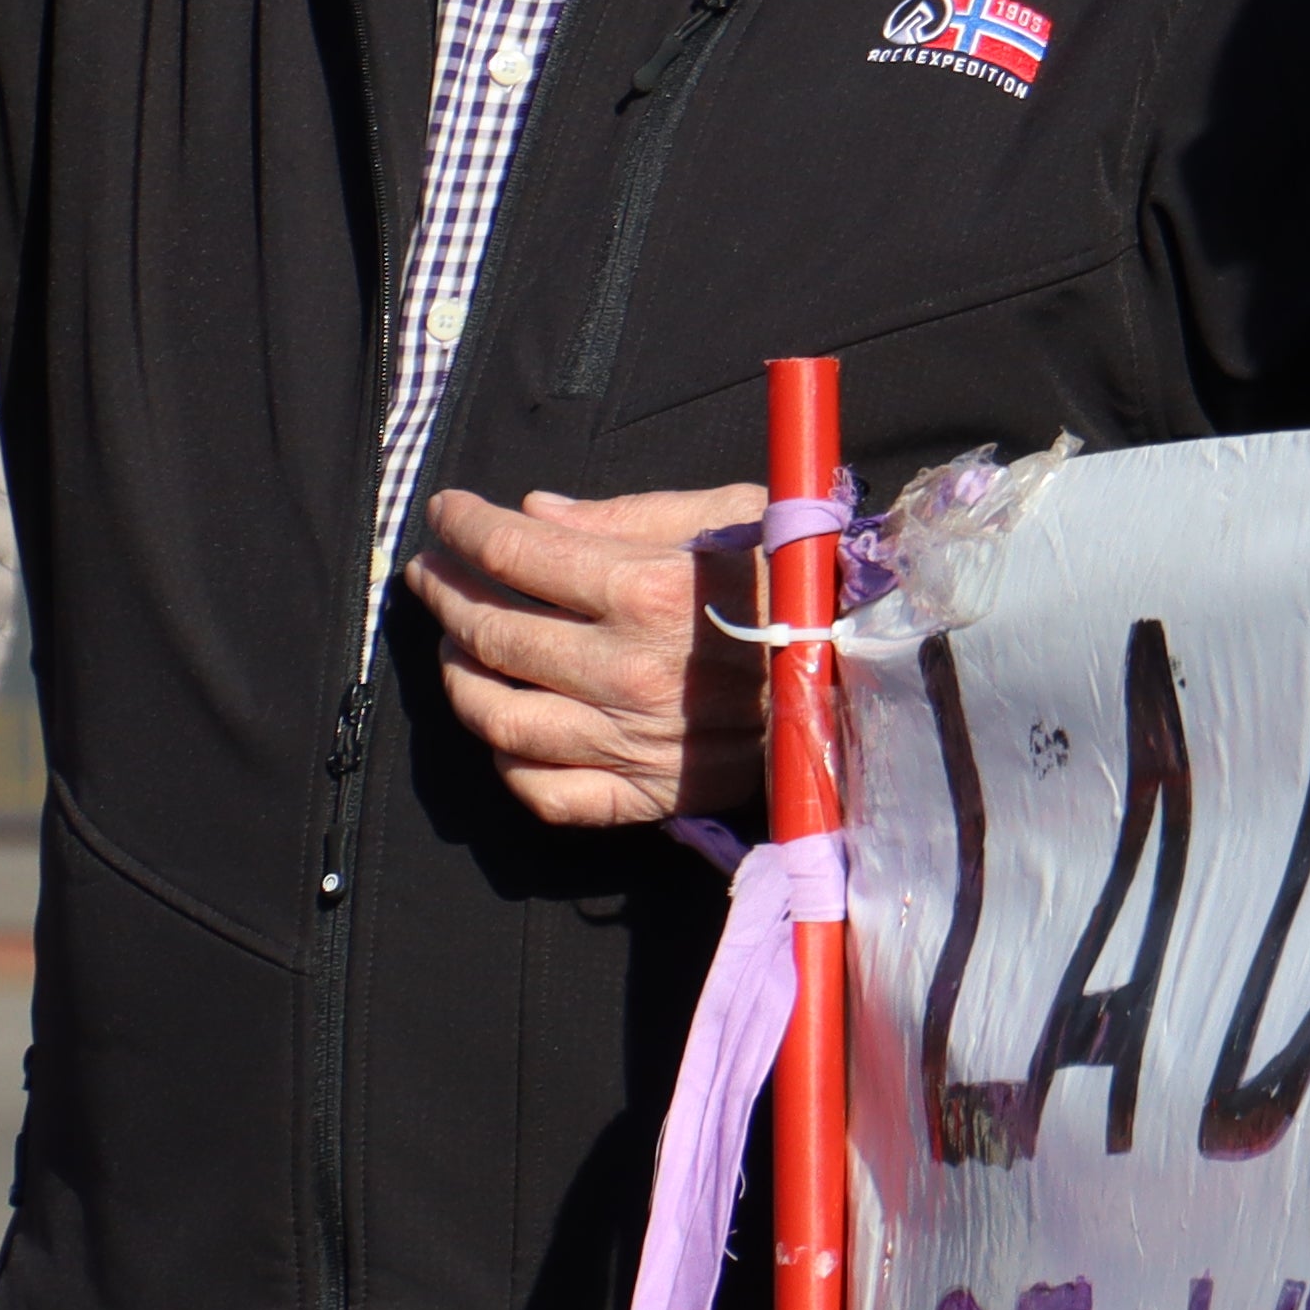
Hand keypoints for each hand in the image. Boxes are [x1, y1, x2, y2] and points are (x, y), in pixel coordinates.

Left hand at [410, 483, 771, 829]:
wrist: (876, 678)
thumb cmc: (807, 583)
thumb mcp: (734, 515)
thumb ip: (629, 513)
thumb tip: (536, 513)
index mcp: (646, 591)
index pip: (517, 551)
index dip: (465, 526)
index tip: (444, 513)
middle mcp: (625, 672)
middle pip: (491, 631)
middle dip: (445, 591)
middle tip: (433, 571)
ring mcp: (628, 743)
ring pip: (496, 715)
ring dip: (458, 674)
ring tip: (458, 646)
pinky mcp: (645, 796)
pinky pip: (542, 791)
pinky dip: (506, 759)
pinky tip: (507, 726)